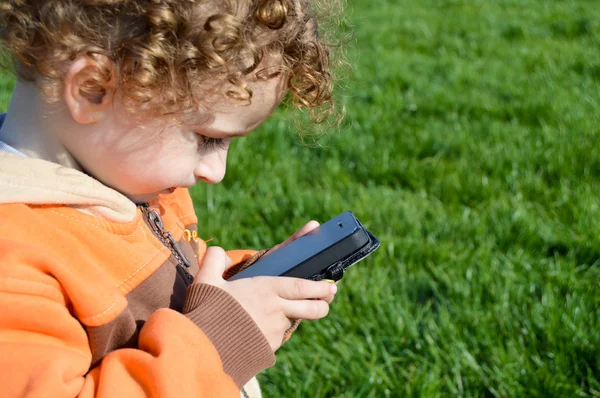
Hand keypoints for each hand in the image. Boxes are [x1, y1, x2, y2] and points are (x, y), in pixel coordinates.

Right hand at [194, 246, 336, 350]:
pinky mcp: (269, 347)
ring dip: (298, 316)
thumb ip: (214, 259)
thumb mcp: (206, 280)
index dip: (318, 287)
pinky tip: (267, 327)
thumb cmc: (207, 311)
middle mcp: (275, 310)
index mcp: (265, 289)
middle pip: (310, 308)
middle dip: (323, 303)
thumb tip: (219, 252)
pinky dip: (277, 331)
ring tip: (299, 311)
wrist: (205, 348)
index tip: (330, 286)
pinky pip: (278, 336)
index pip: (301, 286)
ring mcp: (274, 330)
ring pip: (293, 321)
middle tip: (330, 298)